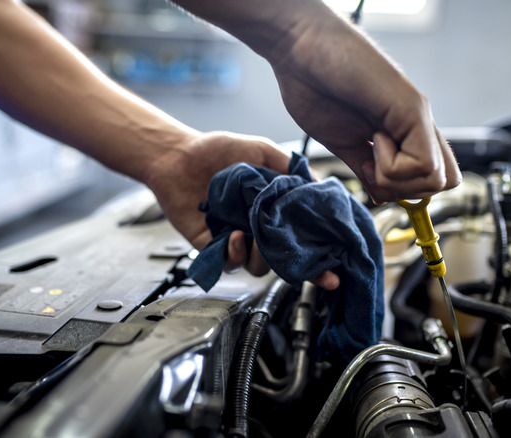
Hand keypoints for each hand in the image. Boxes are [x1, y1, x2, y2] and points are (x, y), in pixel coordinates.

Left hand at [144, 131, 340, 289]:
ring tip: (256, 236)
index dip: (318, 258)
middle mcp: (257, 228)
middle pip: (284, 260)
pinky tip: (233, 234)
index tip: (333, 271)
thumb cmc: (216, 151)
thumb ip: (289, 168)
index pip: (301, 239)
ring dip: (263, 256)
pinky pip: (229, 263)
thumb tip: (318, 184)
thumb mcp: (262, 151)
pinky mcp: (212, 246)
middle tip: (297, 253)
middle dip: (296, 266)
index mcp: (274, 210)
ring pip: (259, 266)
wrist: (178, 155)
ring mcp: (236, 239)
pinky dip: (235, 253)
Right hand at [270, 11, 460, 203]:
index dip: (404, 190)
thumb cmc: (312, 84)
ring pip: (436, 180)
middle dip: (404, 189)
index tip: (370, 175)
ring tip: (371, 145)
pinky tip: (373, 138)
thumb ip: (364, 168)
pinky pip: (423, 164)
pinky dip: (392, 166)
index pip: (431, 177)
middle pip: (443, 183)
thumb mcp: (341, 141)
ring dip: (396, 177)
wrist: (300, 48)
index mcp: (401, 132)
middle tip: (372, 164)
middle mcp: (416, 123)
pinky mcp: (413, 108)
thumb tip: (380, 195)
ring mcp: (417, 115)